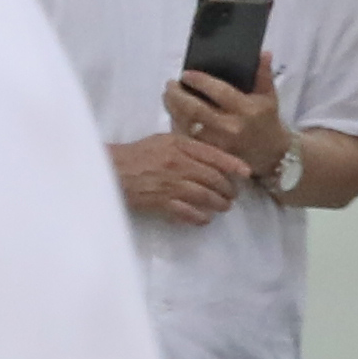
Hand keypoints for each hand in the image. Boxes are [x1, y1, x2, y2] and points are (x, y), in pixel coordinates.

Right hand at [113, 130, 245, 227]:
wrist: (111, 170)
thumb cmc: (136, 154)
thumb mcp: (163, 140)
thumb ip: (186, 145)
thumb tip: (210, 154)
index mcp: (179, 146)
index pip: (213, 155)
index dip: (232, 165)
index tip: (246, 173)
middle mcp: (178, 165)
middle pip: (213, 179)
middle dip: (227, 189)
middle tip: (232, 194)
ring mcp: (171, 185)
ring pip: (204, 196)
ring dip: (218, 204)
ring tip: (224, 206)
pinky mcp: (161, 203)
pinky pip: (188, 213)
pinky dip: (200, 218)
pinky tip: (205, 219)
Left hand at [164, 65, 293, 180]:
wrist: (271, 153)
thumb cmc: (266, 120)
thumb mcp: (269, 96)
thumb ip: (263, 74)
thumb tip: (264, 53)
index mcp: (245, 109)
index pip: (219, 92)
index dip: (199, 81)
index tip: (186, 74)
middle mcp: (230, 126)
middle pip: (195, 110)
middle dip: (177, 95)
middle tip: (170, 84)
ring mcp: (218, 143)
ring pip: (186, 125)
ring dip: (173, 109)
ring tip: (168, 96)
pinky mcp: (209, 154)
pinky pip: (186, 138)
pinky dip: (177, 125)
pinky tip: (173, 113)